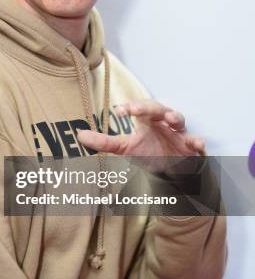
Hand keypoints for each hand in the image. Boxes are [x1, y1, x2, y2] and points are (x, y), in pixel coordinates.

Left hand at [77, 100, 205, 171]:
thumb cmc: (149, 153)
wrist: (172, 171)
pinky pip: (196, 142)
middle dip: (148, 107)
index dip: (130, 107)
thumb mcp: (125, 148)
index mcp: (147, 120)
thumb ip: (104, 142)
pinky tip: (199, 143)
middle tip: (136, 108)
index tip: (119, 111)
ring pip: (179, 120)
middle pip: (157, 108)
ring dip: (175, 117)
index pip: (138, 108)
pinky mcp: (191, 147)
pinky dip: (198, 142)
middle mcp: (163, 123)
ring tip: (169, 118)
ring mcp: (178, 134)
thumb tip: (79, 135)